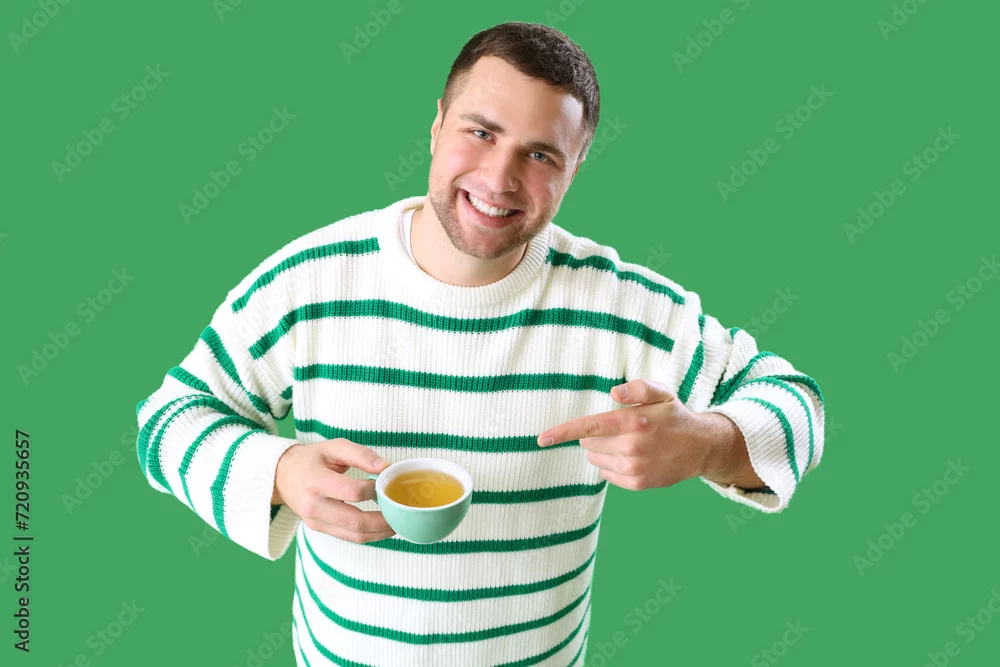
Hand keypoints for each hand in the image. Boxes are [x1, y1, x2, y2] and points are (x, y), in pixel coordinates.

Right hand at [273, 439, 396, 542]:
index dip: (374, 490)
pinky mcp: (320, 529)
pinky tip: (382, 526)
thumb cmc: (311, 459)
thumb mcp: (334, 447)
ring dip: (380, 532)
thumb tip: (386, 467)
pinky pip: (349, 537)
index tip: (385, 483)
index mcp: (315, 481)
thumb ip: (361, 454)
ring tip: (397, 522)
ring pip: (354, 535)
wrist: (282, 476)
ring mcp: (315, 521)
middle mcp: (313, 506)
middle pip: (355, 521)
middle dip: (383, 520)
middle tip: (401, 512)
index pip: (352, 492)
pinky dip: (369, 534)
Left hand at [536, 379, 749, 490]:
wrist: (701, 447)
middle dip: (593, 434)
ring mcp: (634, 468)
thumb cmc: (674, 415)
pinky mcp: (637, 483)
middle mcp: (632, 447)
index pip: (589, 427)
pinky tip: (632, 455)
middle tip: (617, 428)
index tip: (541, 439)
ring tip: (626, 441)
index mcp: (634, 422)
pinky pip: (607, 473)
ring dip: (602, 449)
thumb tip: (613, 393)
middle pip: (588, 443)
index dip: (562, 432)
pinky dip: (611, 464)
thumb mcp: (661, 392)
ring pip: (595, 458)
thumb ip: (637, 388)